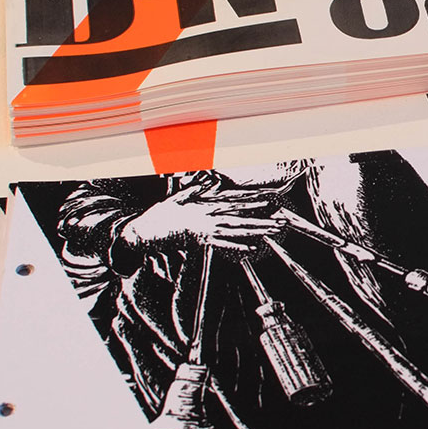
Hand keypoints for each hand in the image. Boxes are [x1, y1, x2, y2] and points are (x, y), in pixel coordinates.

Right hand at [121, 180, 286, 252]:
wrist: (144, 233)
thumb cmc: (160, 216)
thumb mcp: (178, 198)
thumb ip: (196, 189)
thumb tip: (210, 180)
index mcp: (206, 206)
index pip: (235, 203)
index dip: (255, 201)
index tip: (272, 200)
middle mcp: (209, 219)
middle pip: (242, 220)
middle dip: (263, 221)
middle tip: (282, 222)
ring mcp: (206, 233)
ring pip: (236, 233)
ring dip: (256, 233)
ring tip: (273, 232)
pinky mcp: (200, 244)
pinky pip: (222, 246)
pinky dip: (237, 247)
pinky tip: (251, 248)